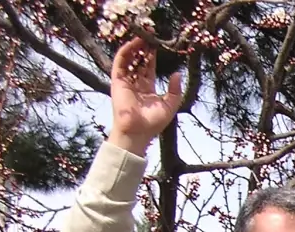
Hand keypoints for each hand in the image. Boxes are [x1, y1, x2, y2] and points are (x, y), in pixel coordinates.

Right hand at [108, 38, 182, 156]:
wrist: (137, 132)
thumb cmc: (153, 122)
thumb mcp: (170, 105)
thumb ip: (175, 90)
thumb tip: (177, 74)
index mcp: (148, 90)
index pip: (149, 69)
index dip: (152, 58)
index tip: (157, 46)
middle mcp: (136, 85)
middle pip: (139, 62)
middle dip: (144, 50)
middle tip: (150, 36)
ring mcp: (126, 83)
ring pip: (129, 60)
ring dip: (135, 48)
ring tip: (143, 37)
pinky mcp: (117, 82)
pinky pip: (120, 63)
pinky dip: (125, 53)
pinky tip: (133, 44)